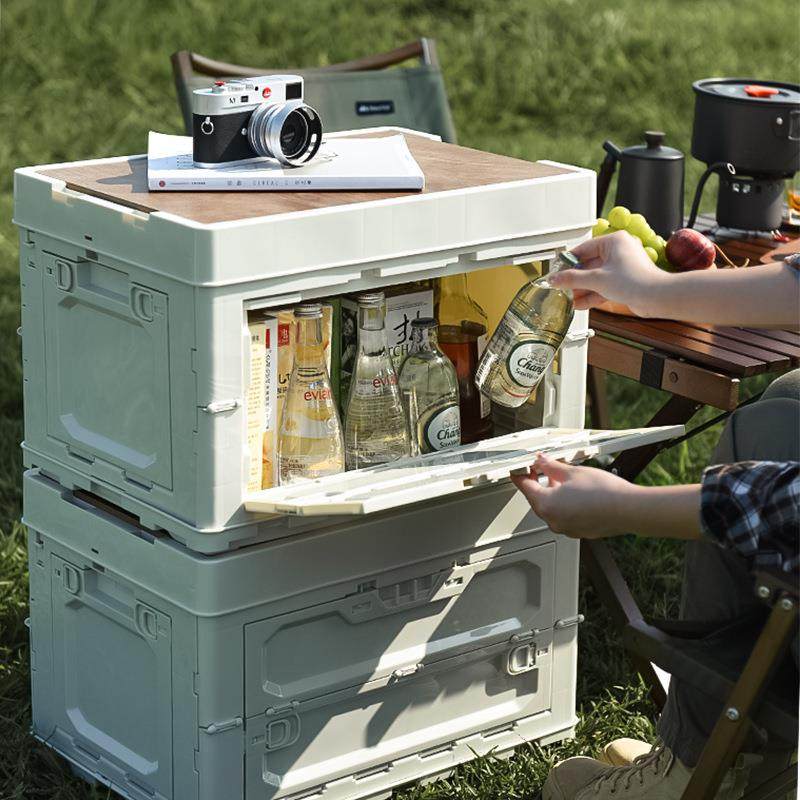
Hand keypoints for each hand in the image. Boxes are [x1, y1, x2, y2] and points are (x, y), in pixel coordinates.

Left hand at [511, 454, 634, 538]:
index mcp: (546, 505)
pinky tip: (574, 493)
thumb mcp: (572, 472)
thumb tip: (541, 461)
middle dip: (537, 483)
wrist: (629, 510)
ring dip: (552, 493)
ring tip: (561, 478)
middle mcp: (553, 521)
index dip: (521, 475)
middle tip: (540, 468)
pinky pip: (564, 516)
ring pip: (551, 509)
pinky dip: (564, 504)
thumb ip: (552, 466)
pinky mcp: (579, 531)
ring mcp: (566, 529)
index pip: (525, 487)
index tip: (518, 469)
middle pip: (537, 499)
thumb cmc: (603, 493)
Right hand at [550, 230, 667, 316]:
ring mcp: (622, 267)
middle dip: (574, 279)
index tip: (556, 270)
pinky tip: (579, 304)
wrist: (657, 297)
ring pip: (596, 277)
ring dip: (582, 289)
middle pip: (589, 264)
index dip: (568, 261)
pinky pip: (603, 286)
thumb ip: (572, 279)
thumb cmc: (636, 281)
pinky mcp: (624, 281)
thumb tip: (555, 279)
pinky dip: (592, 294)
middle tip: (560, 286)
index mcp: (614, 241)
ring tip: (567, 298)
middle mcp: (619, 251)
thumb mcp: (597, 279)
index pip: (583, 249)